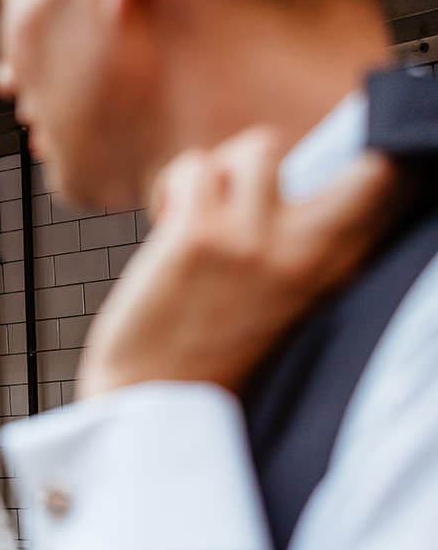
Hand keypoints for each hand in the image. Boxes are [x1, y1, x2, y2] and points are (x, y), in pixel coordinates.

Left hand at [79, 128, 413, 397]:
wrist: (152, 404)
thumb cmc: (210, 350)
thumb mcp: (284, 302)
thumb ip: (305, 251)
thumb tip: (305, 186)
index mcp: (335, 276)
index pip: (398, 200)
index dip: (390, 165)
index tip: (354, 165)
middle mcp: (306, 255)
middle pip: (377, 169)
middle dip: (329, 155)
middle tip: (267, 181)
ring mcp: (252, 243)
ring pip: (259, 145)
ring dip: (224, 167)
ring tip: (202, 208)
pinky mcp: (195, 238)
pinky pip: (195, 166)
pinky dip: (175, 183)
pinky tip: (165, 219)